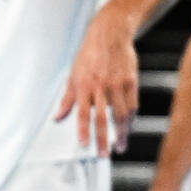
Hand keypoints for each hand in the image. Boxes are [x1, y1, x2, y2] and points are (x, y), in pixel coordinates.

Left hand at [54, 4, 137, 152]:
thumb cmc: (88, 56)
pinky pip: (133, 105)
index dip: (83, 130)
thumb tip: (57, 119)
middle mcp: (100, 86)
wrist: (109, 35)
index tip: (84, 145)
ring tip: (120, 146)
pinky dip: (131, 118)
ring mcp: (117, 84)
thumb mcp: (72, 76)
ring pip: (121, 114)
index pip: (82, 113)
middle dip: (103, 139)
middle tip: (104, 155)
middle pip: (103, 118)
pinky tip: (128, 127)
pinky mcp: (131, 81)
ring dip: (122, 133)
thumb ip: (67, 100)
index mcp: (83, 86)